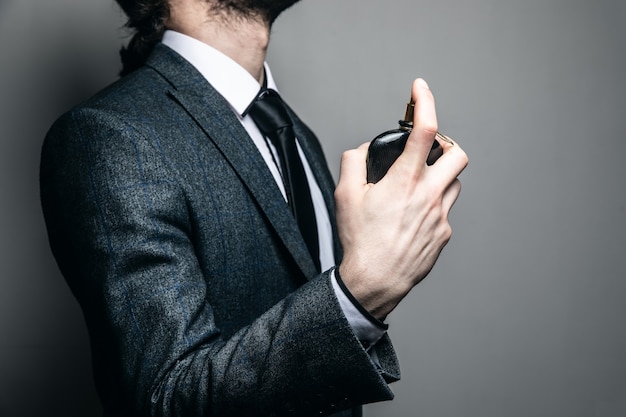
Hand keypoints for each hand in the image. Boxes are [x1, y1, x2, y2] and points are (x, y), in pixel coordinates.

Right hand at [335, 78, 468, 318]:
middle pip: (458, 153)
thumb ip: (352, 162)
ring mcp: (441, 217)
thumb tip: (362, 150)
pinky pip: (446, 210)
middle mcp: (429, 195)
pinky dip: (433, 204)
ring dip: (440, 176)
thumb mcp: (344, 196)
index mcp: (405, 181)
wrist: (375, 281)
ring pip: (455, 182)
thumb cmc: (360, 241)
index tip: (419, 88)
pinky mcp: (443, 235)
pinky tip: (411, 218)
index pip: (424, 130)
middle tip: (426, 150)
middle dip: (445, 143)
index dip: (424, 101)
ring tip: (416, 187)